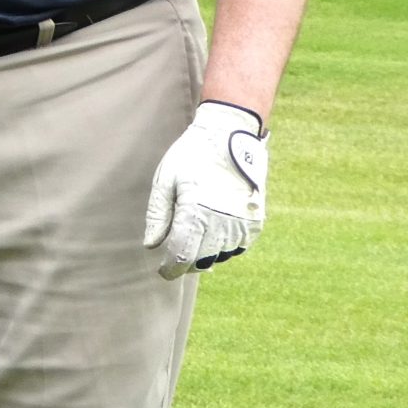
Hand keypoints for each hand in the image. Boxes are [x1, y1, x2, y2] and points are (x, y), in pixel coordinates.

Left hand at [142, 101, 268, 279]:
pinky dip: (223, 244)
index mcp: (196, 213)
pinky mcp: (255, 223)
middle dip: (185, 261)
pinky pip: (236, 247)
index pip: (181, 255)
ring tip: (194, 233)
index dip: (170, 269)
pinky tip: (213, 229)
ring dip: (204, 252)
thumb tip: (151, 246)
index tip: (163, 272)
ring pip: (219, 256)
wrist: (230, 135)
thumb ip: (158, 215)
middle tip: (174, 250)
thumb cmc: (191, 156)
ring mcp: (242, 225)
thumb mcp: (165, 180)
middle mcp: (222, 224)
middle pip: (200, 260)